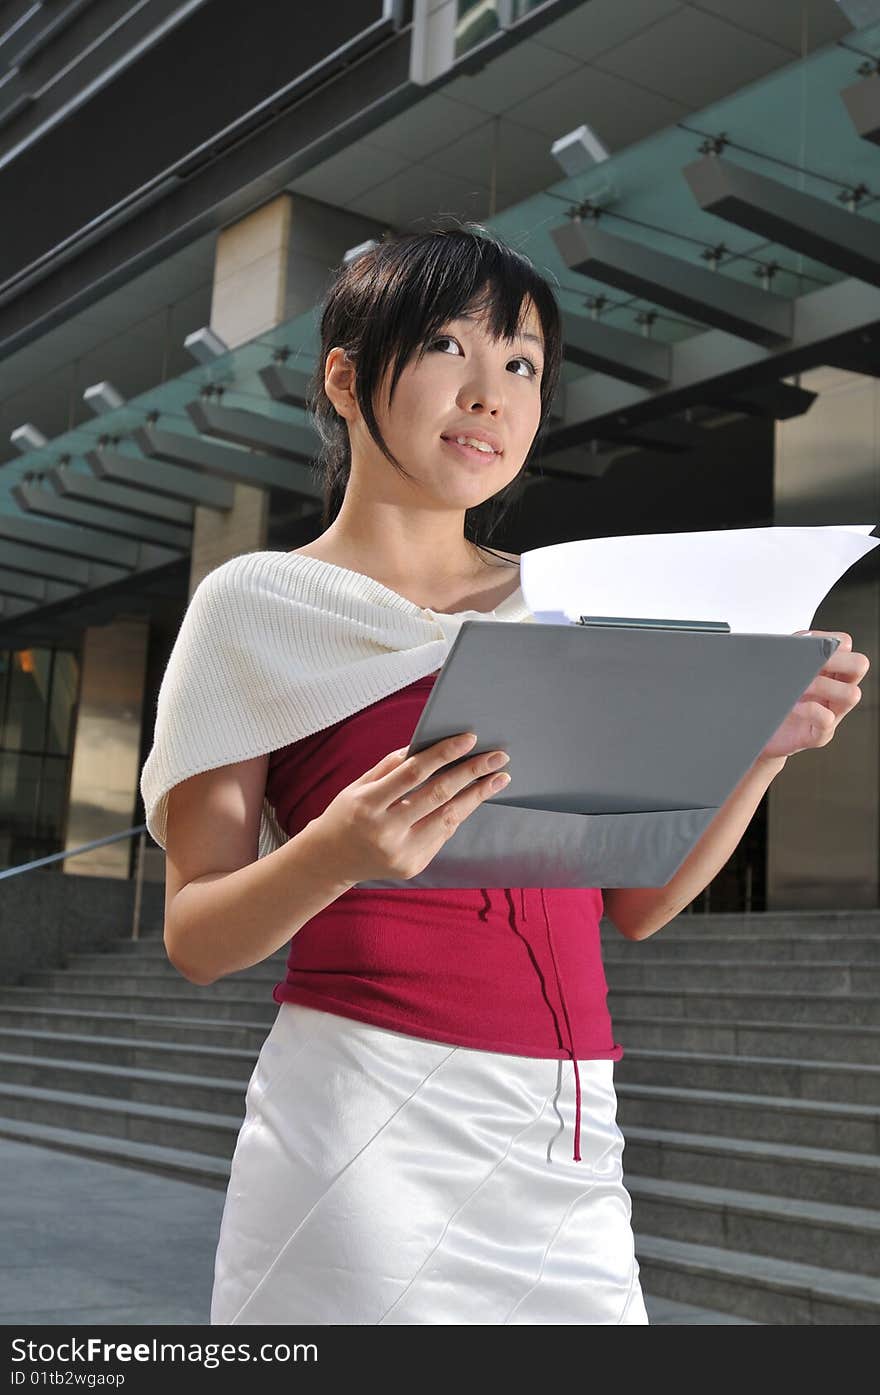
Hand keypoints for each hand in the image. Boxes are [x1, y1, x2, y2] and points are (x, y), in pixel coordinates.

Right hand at [311, 732, 510, 883]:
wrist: (329, 861)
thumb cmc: (347, 815)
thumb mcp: (359, 786)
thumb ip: (391, 766)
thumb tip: (427, 745)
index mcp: (368, 805)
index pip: (413, 773)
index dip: (443, 754)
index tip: (470, 739)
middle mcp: (385, 831)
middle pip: (438, 796)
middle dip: (472, 773)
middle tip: (498, 757)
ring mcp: (401, 853)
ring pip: (448, 818)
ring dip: (477, 796)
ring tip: (497, 778)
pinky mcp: (413, 866)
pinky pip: (442, 835)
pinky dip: (457, 814)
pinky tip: (472, 798)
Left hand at [756, 630, 869, 762]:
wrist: (755, 732)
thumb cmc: (770, 698)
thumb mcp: (778, 670)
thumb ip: (790, 652)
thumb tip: (799, 642)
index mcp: (828, 670)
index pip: (845, 644)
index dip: (828, 640)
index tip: (805, 645)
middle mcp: (835, 690)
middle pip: (859, 665)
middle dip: (836, 660)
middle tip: (812, 665)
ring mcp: (831, 713)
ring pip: (852, 694)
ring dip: (822, 685)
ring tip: (799, 687)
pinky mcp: (819, 734)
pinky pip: (827, 719)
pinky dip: (810, 710)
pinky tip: (793, 706)